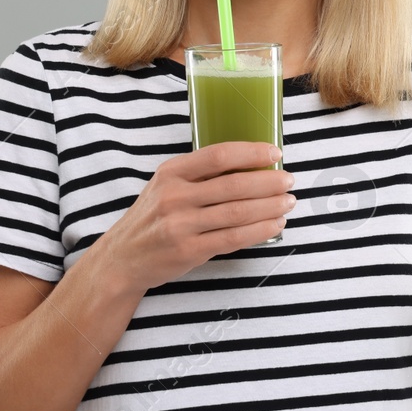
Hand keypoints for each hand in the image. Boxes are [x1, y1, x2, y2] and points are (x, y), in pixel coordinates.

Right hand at [94, 141, 295, 293]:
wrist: (122, 258)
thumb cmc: (154, 217)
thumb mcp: (166, 185)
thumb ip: (201, 175)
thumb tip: (253, 165)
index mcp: (171, 172)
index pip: (218, 155)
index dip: (251, 152)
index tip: (275, 152)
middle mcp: (174, 197)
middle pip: (233, 185)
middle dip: (269, 182)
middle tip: (289, 180)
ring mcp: (181, 225)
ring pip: (237, 212)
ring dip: (270, 206)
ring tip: (288, 202)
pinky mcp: (188, 251)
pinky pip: (233, 239)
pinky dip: (260, 230)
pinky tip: (275, 224)